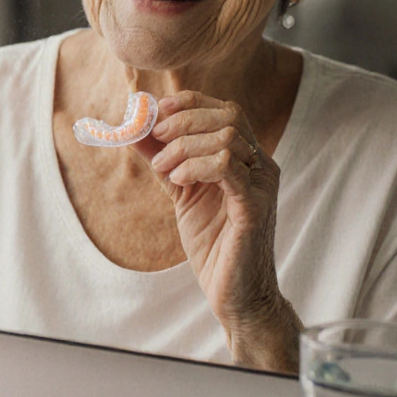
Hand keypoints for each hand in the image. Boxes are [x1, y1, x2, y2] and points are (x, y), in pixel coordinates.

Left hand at [132, 91, 301, 372]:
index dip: (190, 103)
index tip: (157, 113)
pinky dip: (196, 166)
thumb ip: (164, 160)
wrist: (235, 294)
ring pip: (227, 138)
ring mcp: (262, 185)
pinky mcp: (256, 207)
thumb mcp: (182, 193)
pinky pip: (229, 168)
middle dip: (184, 121)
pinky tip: (178, 180)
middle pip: (229, 116)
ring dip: (185, 147)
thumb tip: (135, 130)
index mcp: (247, 158)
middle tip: (157, 139)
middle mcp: (261, 166)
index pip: (226, 110)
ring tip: (165, 170)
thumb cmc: (213, 244)